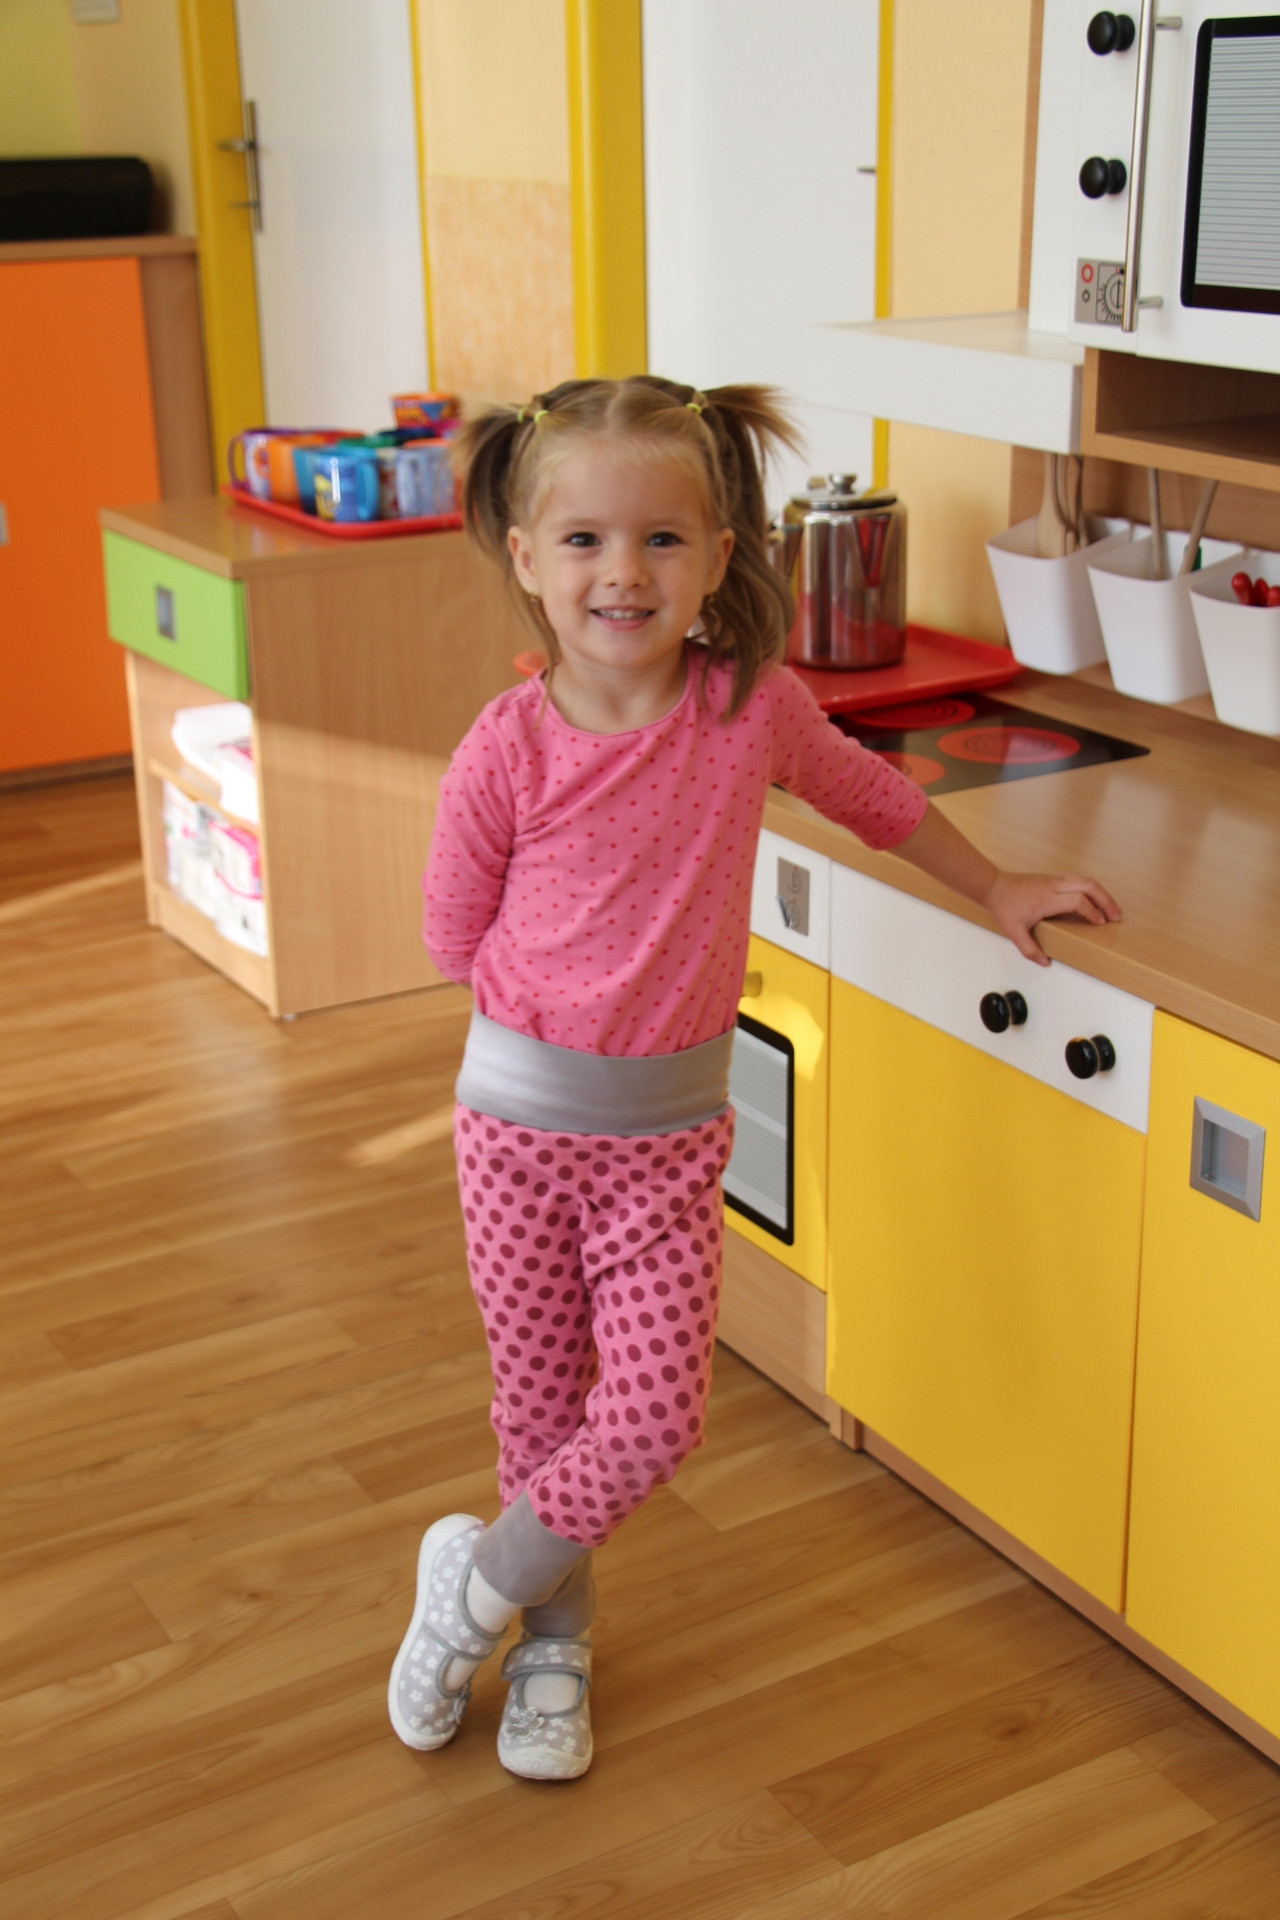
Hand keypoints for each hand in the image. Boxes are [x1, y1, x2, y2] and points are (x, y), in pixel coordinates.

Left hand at [982, 871, 1120, 965]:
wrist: (994, 886)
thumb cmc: (1004, 906)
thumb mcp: (1014, 932)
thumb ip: (1029, 949)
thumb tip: (1044, 962)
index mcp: (1047, 898)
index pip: (1078, 901)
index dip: (1092, 911)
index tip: (1100, 923)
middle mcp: (1054, 886)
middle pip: (1088, 885)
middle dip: (1106, 900)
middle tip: (1116, 915)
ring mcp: (1054, 879)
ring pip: (1085, 879)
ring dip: (1101, 893)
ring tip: (1111, 908)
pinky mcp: (1053, 878)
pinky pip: (1078, 880)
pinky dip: (1091, 889)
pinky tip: (1095, 901)